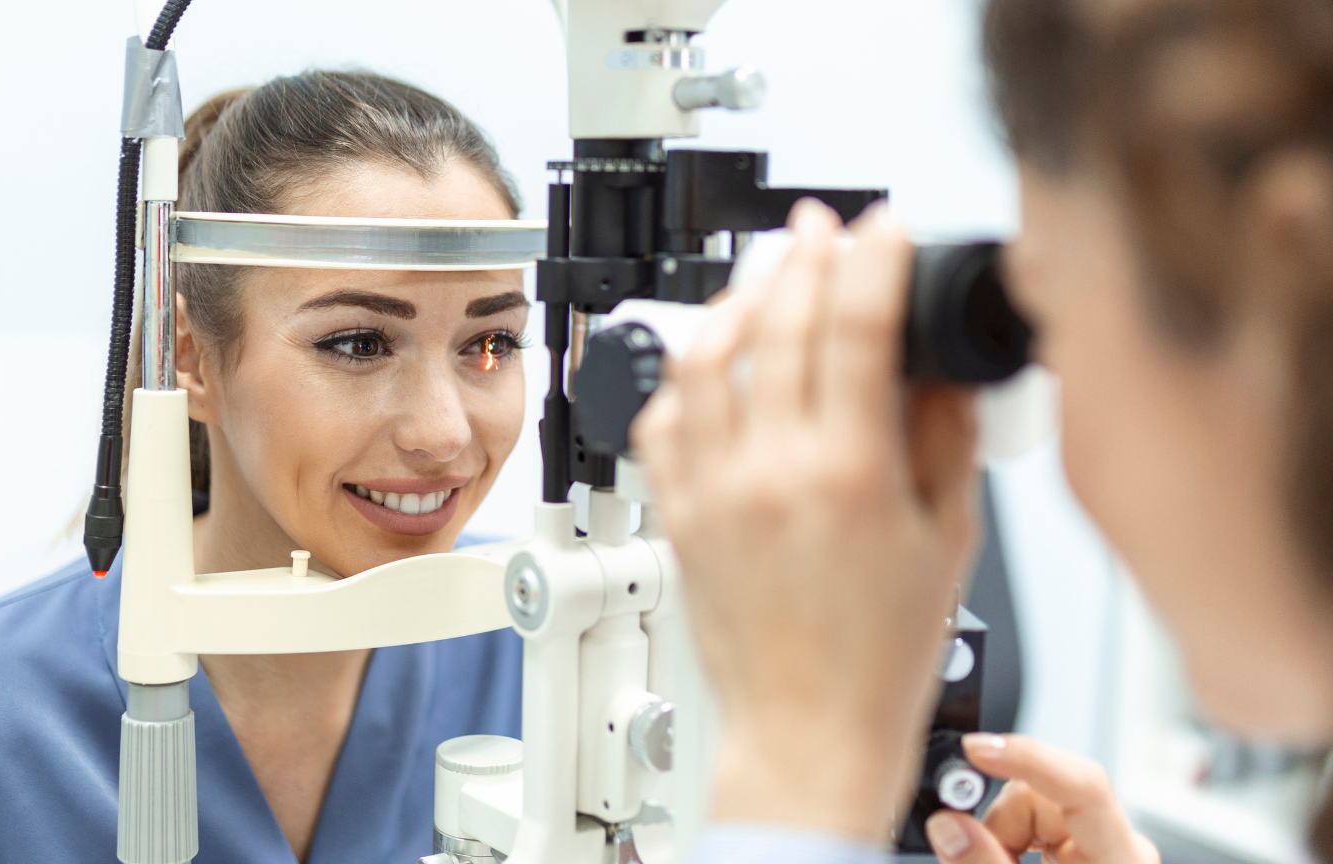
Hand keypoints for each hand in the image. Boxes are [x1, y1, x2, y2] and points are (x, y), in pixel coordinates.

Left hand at [631, 200, 980, 841]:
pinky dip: (685, 377)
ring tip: (765, 276)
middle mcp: (770, 472)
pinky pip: (663, 421)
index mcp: (849, 474)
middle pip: (776, 323)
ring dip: (736, 300)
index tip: (886, 229)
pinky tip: (711, 362)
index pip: (857, 325)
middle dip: (803, 255)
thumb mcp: (948, 541)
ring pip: (704, 358)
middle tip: (821, 228)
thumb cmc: (878, 656)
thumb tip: (938, 366)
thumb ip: (945, 438)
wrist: (806, 730)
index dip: (874, 258)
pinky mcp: (676, 514)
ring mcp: (712, 490)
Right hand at [927, 734, 1158, 863]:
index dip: (1028, 758)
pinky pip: (1031, 830)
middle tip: (973, 858)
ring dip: (998, 841)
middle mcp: (1120, 849)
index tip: (976, 750)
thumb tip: (949, 824)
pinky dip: (1006, 847)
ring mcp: (1102, 852)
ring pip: (1027, 812)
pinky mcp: (1082, 857)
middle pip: (1040, 798)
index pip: (1083, 786)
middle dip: (997, 826)